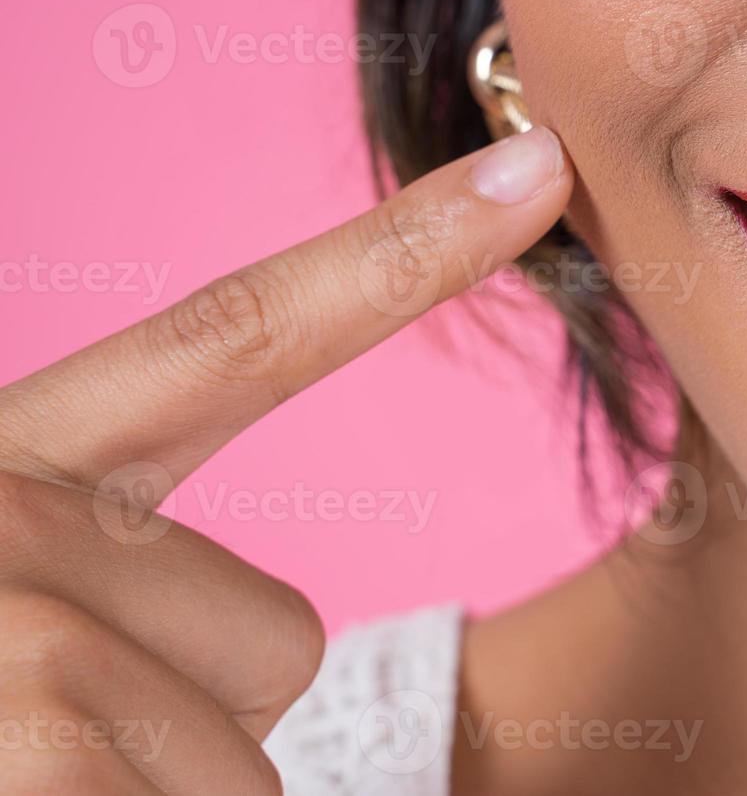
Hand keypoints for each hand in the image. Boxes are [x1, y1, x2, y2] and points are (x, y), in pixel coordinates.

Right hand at [0, 127, 571, 793]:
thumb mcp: (4, 608)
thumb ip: (118, 593)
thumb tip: (270, 653)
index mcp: (9, 465)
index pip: (236, 334)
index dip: (400, 254)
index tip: (538, 166)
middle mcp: (5, 519)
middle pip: (282, 636)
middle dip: (187, 723)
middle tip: (32, 746)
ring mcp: (14, 634)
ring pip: (246, 763)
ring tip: (17, 779)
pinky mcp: (34, 746)